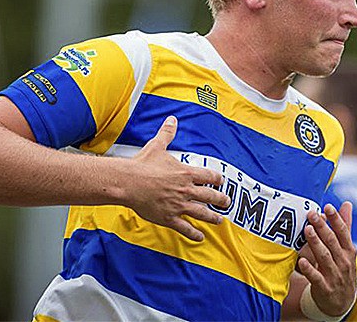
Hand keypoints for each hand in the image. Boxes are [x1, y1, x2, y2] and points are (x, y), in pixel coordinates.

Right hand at [126, 116, 230, 241]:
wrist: (128, 182)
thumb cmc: (142, 164)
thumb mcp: (158, 146)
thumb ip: (167, 133)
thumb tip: (172, 119)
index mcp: (186, 173)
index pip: (209, 176)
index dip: (217, 179)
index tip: (221, 182)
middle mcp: (186, 190)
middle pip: (210, 196)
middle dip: (221, 200)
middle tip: (227, 203)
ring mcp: (179, 205)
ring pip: (202, 213)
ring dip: (213, 217)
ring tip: (220, 220)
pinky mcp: (169, 217)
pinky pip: (185, 228)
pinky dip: (194, 233)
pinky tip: (200, 237)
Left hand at [297, 202, 356, 316]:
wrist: (341, 303)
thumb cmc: (341, 268)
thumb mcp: (346, 249)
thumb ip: (345, 226)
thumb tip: (346, 203)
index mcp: (349, 251)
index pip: (343, 232)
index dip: (336, 219)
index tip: (327, 207)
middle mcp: (343, 262)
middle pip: (332, 242)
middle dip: (322, 227)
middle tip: (311, 214)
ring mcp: (335, 276)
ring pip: (324, 257)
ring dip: (315, 243)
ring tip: (307, 230)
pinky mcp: (324, 288)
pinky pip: (316, 278)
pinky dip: (309, 269)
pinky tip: (301, 261)